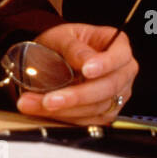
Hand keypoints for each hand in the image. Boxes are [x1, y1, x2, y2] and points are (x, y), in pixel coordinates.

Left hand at [14, 23, 137, 125]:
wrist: (52, 59)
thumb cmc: (62, 43)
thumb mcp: (63, 36)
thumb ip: (74, 47)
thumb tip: (86, 61)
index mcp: (118, 45)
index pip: (120, 55)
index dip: (106, 64)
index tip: (86, 70)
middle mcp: (122, 71)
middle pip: (109, 87)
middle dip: (78, 96)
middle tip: (49, 99)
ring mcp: (116, 94)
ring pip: (96, 108)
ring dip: (64, 110)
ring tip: (33, 103)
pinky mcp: (104, 113)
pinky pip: (87, 121)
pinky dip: (63, 117)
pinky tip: (41, 110)